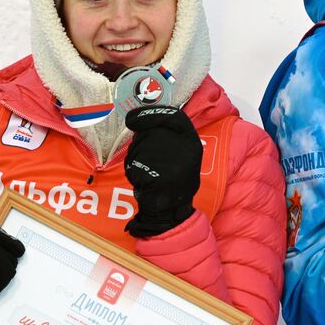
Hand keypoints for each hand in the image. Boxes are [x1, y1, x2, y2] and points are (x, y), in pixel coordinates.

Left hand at [124, 106, 202, 237]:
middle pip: (150, 132)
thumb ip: (168, 134)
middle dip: (141, 143)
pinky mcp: (157, 175)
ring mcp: (172, 162)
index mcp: (192, 142)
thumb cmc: (174, 179)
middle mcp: (186, 149)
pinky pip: (134, 164)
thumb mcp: (183, 153)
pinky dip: (133, 172)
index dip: (150, 114)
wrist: (173, 210)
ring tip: (149, 173)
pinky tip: (144, 182)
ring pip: (139, 148)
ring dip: (136, 158)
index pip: (172, 116)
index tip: (132, 119)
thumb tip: (139, 117)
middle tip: (149, 161)